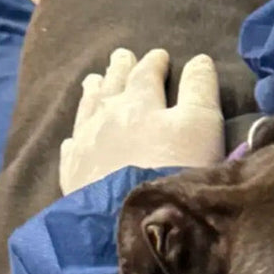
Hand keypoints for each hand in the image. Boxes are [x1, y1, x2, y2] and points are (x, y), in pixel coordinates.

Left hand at [59, 48, 224, 194]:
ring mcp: (86, 146)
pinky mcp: (74, 176)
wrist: (135, 218)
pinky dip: (76, 137)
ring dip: (93, 94)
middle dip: (119, 70)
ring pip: (88, 111)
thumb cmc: (176, 168)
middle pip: (113, 87)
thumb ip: (200, 90)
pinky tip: (74, 138)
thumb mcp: (201, 125)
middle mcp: (107, 118)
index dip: (154, 62)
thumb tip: (198, 60)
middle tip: (120, 56)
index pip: (146, 74)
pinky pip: (72, 148)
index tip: (158, 54)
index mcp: (139, 102)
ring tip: (93, 81)